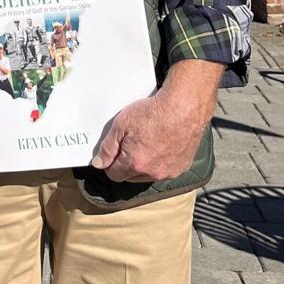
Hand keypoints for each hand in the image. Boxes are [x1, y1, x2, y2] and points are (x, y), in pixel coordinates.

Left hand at [92, 59, 222, 181]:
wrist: (184, 107)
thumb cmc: (154, 113)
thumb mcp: (121, 125)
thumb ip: (108, 148)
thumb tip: (99, 164)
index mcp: (135, 164)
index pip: (114, 175)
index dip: (109, 164)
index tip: (111, 153)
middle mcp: (153, 173)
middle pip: (131, 176)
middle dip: (126, 164)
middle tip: (129, 143)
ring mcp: (170, 171)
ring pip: (148, 174)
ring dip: (144, 164)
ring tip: (147, 142)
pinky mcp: (183, 166)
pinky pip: (166, 169)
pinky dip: (161, 161)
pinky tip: (161, 145)